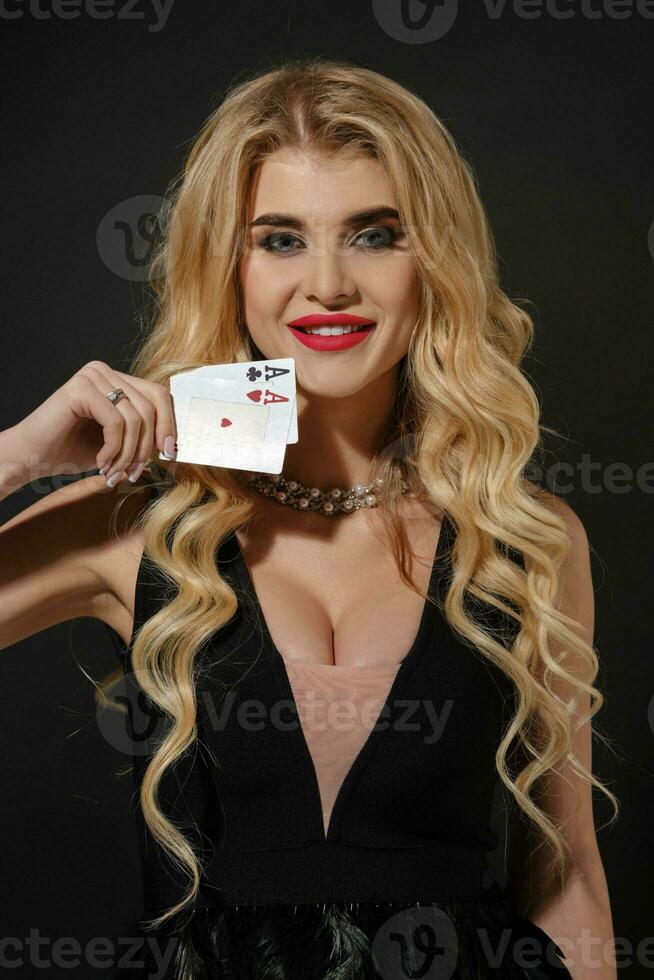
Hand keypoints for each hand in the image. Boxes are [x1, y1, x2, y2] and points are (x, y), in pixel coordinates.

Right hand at [9, 360, 177, 486]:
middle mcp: (105, 371)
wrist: (32, 457)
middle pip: (152, 405)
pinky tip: (100, 462)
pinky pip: (116, 422)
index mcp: (117, 379)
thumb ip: (145, 435)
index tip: (169, 454)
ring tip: (114, 471)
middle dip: (148, 445)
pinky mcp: (80, 388)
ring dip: (129, 452)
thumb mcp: (119, 443)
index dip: (170, 425)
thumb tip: (175, 443)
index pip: (160, 395)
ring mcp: (92, 376)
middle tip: (134, 471)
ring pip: (136, 417)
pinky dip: (113, 449)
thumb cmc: (73, 451)